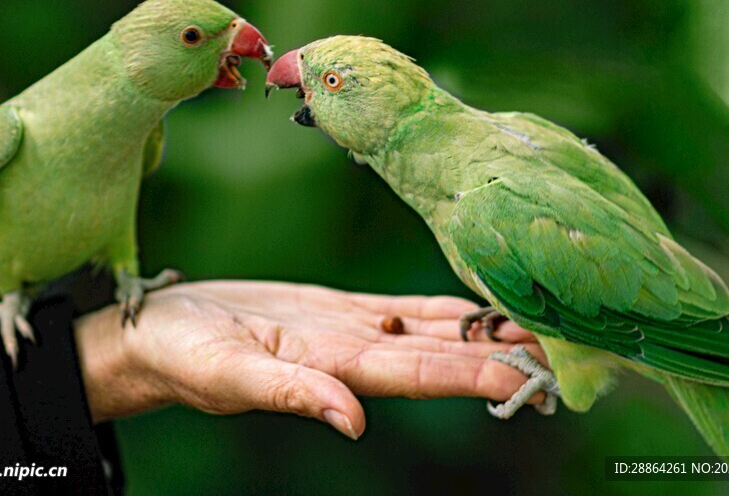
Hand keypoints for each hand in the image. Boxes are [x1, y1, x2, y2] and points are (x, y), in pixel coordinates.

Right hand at [74, 280, 546, 438]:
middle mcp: (357, 352)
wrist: (160, 332)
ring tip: (543, 326)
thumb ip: (293, 394)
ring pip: (433, 331)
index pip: (424, 372)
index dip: (479, 376)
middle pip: (443, 354)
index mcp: (338, 368)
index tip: (535, 377)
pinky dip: (446, 311)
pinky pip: (404, 309)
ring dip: (486, 333)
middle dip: (502, 355)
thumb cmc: (183, 356)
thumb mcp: (230, 376)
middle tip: (569, 347)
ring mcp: (351, 330)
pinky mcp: (338, 310)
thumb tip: (352, 422)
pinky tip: (482, 307)